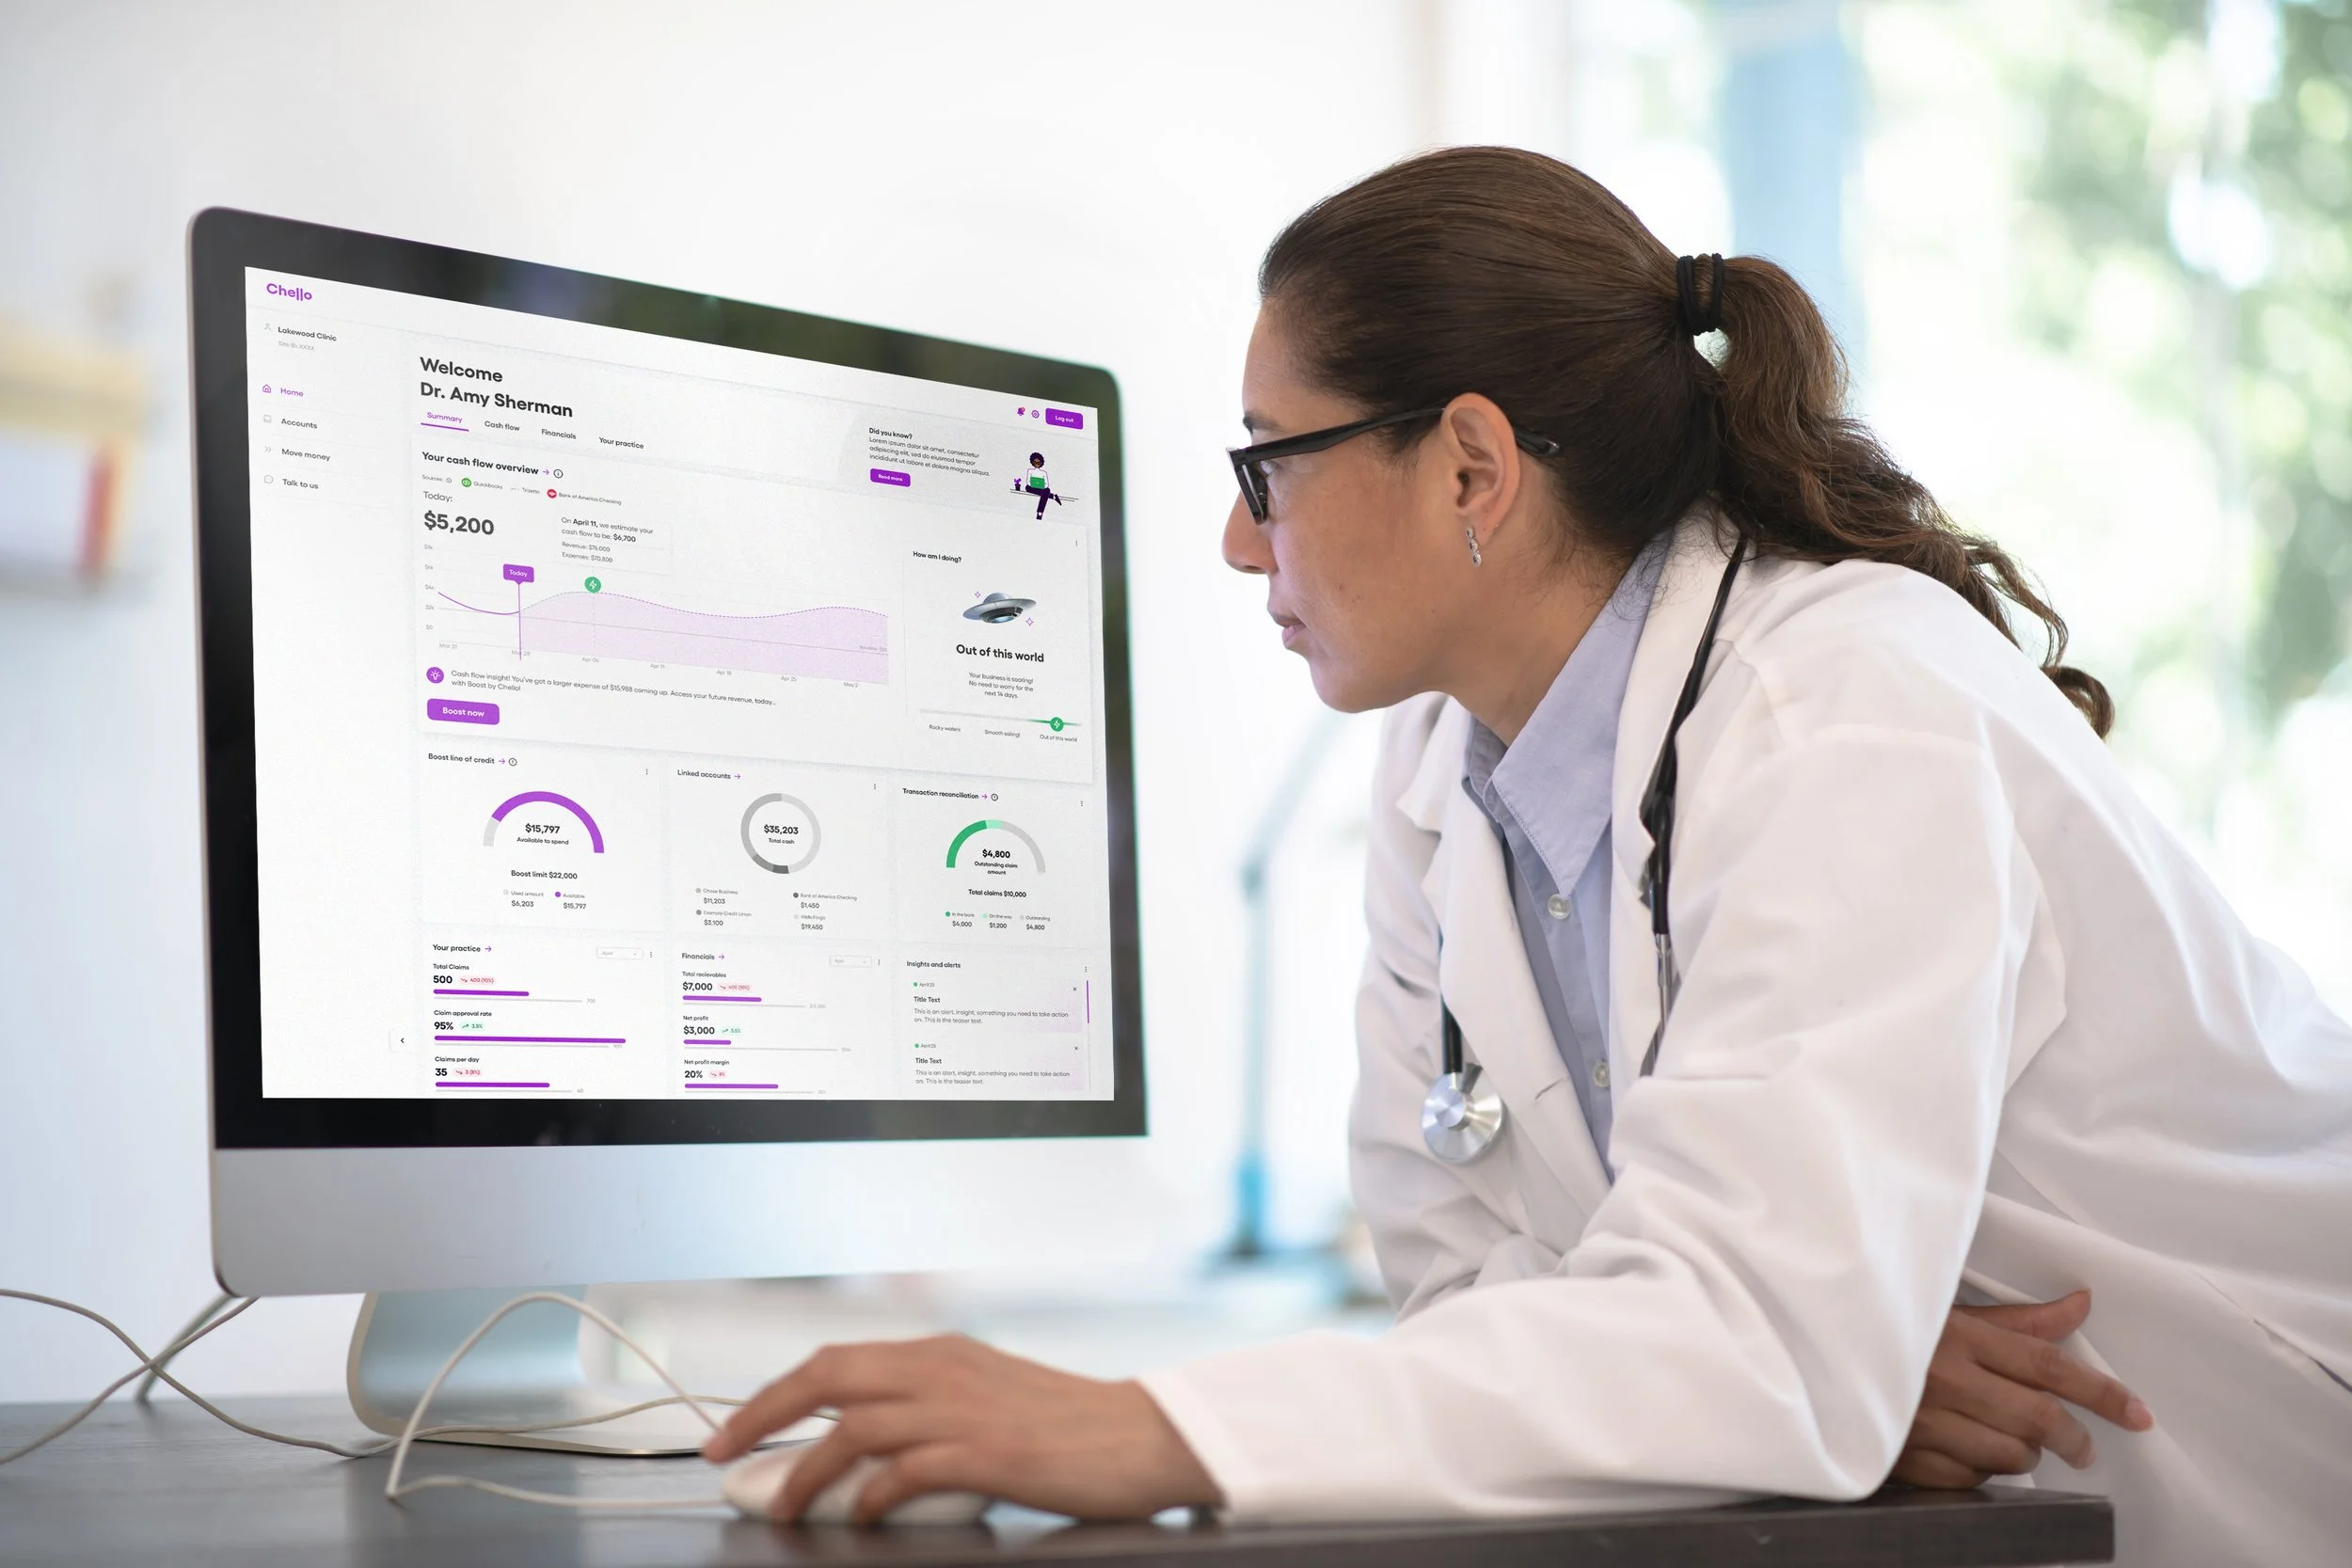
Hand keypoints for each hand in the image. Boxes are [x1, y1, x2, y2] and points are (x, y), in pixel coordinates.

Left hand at [702, 1334, 1222, 1522]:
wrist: (1144, 1437)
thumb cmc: (1069, 1427)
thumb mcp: (989, 1398)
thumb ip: (929, 1411)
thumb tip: (859, 1450)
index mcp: (941, 1351)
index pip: (835, 1360)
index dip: (775, 1394)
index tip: (736, 1431)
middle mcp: (943, 1368)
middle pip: (826, 1376)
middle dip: (762, 1416)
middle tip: (723, 1458)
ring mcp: (964, 1408)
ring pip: (853, 1426)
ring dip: (806, 1469)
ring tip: (784, 1506)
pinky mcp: (988, 1453)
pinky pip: (904, 1471)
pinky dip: (870, 1496)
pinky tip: (863, 1517)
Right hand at [1894, 1290, 2154, 1487]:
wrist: (1816, 1352)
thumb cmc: (1890, 1329)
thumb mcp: (1950, 1314)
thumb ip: (2017, 1320)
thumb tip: (2079, 1306)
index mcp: (1956, 1336)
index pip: (2047, 1365)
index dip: (2100, 1391)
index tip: (2136, 1412)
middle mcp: (1943, 1379)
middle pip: (2038, 1418)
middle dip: (2074, 1438)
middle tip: (2082, 1446)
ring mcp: (1922, 1423)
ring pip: (2009, 1455)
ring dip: (2024, 1453)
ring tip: (2010, 1438)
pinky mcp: (1904, 1457)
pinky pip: (1969, 1478)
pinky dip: (1980, 1470)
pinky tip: (1966, 1449)